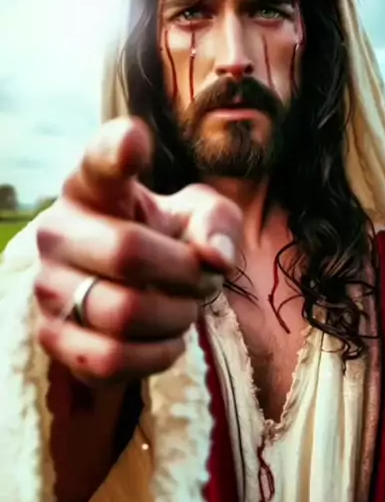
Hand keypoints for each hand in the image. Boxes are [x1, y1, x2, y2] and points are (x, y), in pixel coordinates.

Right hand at [34, 117, 242, 385]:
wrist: (133, 292)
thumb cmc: (167, 241)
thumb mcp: (202, 219)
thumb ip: (218, 223)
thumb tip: (216, 257)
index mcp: (93, 187)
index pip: (99, 162)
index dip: (117, 150)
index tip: (138, 141)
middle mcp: (57, 231)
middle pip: (129, 252)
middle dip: (187, 274)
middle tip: (204, 279)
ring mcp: (48, 287)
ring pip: (123, 313)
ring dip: (176, 318)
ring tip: (185, 309)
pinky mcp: (53, 339)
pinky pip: (111, 360)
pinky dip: (156, 355)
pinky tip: (167, 340)